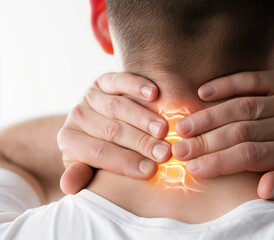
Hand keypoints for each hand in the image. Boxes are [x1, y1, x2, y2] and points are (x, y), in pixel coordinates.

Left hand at [57, 73, 170, 193]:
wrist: (104, 121)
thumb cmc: (104, 151)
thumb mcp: (90, 166)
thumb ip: (82, 174)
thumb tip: (70, 188)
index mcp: (70, 141)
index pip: (99, 153)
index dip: (125, 162)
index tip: (150, 170)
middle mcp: (77, 117)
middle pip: (111, 131)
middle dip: (140, 142)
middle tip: (164, 153)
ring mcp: (90, 96)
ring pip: (117, 107)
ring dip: (143, 118)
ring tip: (164, 130)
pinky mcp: (104, 80)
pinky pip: (119, 80)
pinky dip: (136, 86)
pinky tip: (154, 93)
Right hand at [173, 70, 273, 201]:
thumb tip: (262, 188)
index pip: (250, 156)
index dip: (218, 161)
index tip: (192, 168)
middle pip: (242, 130)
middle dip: (206, 141)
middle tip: (179, 148)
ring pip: (242, 106)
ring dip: (209, 116)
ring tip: (183, 127)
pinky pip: (251, 79)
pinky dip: (225, 85)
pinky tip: (203, 92)